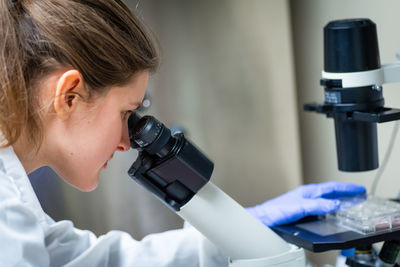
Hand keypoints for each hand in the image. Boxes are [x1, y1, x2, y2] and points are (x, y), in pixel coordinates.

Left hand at [246, 181, 365, 226]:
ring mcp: (304, 202)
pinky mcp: (301, 210)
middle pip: (330, 191)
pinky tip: (331, 214)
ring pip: (326, 199)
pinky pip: (320, 207)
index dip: (347, 188)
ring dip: (338, 200)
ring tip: (349, 202)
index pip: (331, 187)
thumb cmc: (276, 211)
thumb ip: (317, 205)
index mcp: (308, 191)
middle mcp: (307, 195)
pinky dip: (330, 208)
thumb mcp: (300, 207)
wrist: (264, 219)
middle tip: (358, 194)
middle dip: (345, 192)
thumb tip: (334, 203)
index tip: (359, 189)